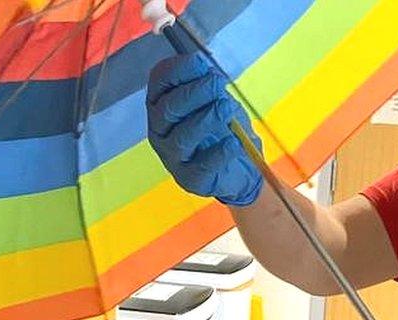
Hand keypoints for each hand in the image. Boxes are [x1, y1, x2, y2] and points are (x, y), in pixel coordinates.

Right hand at [147, 53, 262, 206]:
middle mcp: (160, 131)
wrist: (238, 169)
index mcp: (162, 105)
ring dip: (206, 119)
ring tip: (226, 109)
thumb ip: (210, 86)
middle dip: (194, 93)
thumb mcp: (218, 100)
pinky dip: (219, 152)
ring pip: (182, 137)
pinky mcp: (189, 179)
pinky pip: (201, 166)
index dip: (178, 70)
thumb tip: (206, 70)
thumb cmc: (223, 129)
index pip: (159, 82)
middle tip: (217, 85)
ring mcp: (172, 157)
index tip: (200, 63)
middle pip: (167, 109)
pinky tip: (233, 143)